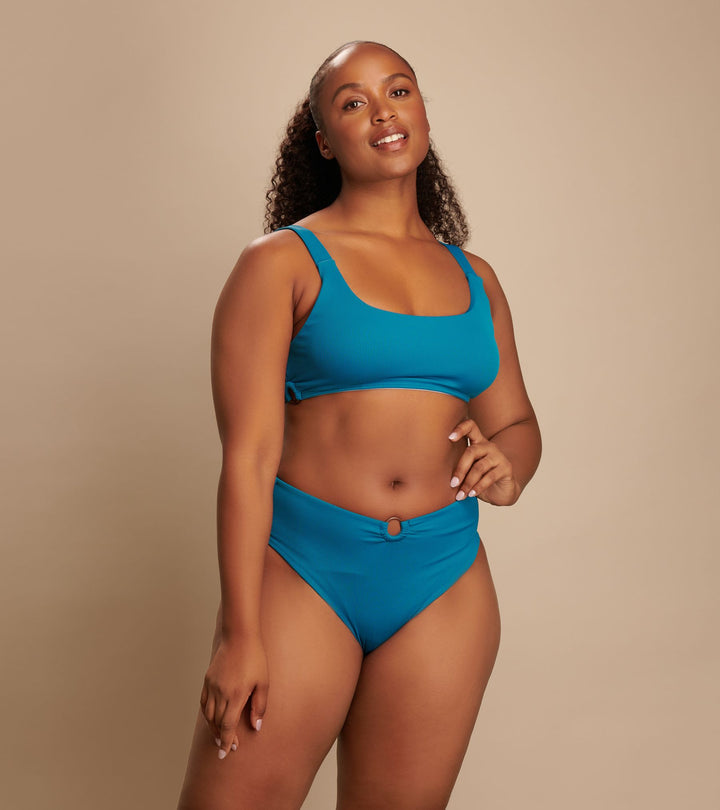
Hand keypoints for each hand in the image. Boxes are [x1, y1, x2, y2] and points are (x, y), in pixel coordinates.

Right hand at [200, 632, 268, 759]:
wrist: (239, 636)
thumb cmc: (255, 658)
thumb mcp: (264, 683)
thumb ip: (259, 706)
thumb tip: (256, 727)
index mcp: (235, 695)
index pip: (227, 726)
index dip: (226, 741)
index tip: (225, 753)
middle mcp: (220, 693)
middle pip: (216, 722)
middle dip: (220, 737)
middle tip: (226, 747)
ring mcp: (212, 686)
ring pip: (207, 714)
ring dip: (212, 728)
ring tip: (219, 737)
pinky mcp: (207, 679)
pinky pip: (203, 702)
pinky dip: (206, 713)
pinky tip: (211, 718)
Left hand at [448, 418, 519, 505]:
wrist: (501, 491)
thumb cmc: (478, 479)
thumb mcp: (467, 470)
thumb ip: (456, 465)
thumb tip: (433, 474)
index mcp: (477, 442)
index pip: (470, 426)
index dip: (460, 428)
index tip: (449, 437)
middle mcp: (488, 446)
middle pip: (471, 451)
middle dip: (460, 469)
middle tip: (452, 484)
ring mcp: (498, 456)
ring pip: (479, 467)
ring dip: (468, 483)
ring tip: (460, 495)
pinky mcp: (506, 468)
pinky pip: (489, 477)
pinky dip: (478, 487)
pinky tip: (471, 494)